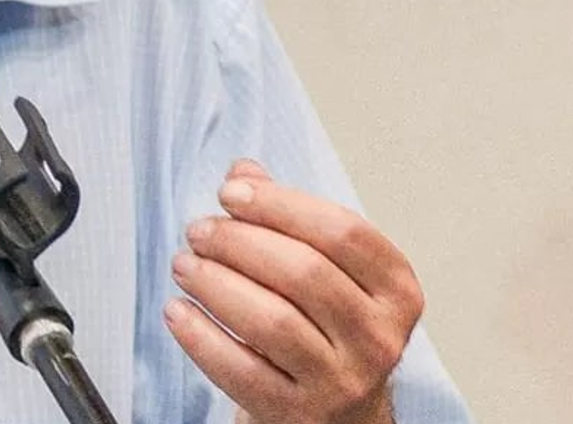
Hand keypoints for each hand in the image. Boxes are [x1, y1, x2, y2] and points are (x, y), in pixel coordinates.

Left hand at [165, 160, 421, 423]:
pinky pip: (241, 370)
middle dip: (238, 242)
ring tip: (184, 265)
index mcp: (396, 289)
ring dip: (215, 283)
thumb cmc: (324, 327)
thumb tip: (244, 172)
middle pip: (304, 272)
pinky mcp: (299, 413)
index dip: (280, 204)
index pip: (342, 231)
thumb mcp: (323, 269)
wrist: (337, 415)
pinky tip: (177, 311)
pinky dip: (201, 337)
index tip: (230, 193)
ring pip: (272, 321)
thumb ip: (286, 215)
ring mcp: (343, 381)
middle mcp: (379, 337)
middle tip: (199, 230)